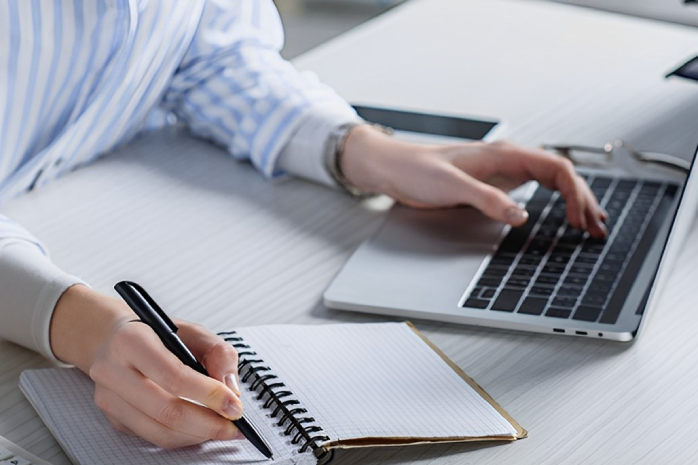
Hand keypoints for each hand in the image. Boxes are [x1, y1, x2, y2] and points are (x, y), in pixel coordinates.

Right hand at [50, 285, 242, 448]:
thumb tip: (231, 389)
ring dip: (197, 435)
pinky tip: (200, 427)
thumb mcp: (192, 331)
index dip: (208, 394)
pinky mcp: (113, 419)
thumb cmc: (156, 334)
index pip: (173, 375)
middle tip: (233, 425)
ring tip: (221, 428)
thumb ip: (218, 353)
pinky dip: (183, 437)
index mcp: (132, 341)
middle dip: (207, 423)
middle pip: (165, 410)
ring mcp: (108, 399)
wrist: (115, 339)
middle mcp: (112, 371)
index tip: (234, 405)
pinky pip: (153, 437)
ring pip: (159, 431)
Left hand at [341, 125, 607, 237]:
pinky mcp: (491, 183)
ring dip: (572, 200)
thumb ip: (486, 199)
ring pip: (549, 181)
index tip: (584, 219)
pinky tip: (558, 213)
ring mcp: (500, 171)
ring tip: (590, 222)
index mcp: (503, 155)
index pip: (556, 168)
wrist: (392, 167)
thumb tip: (520, 215)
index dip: (576, 194)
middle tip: (597, 228)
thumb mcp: (451, 186)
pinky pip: (533, 189)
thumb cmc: (416, 170)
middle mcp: (506, 160)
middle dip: (583, 199)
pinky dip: (552, 201)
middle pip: (560, 175)